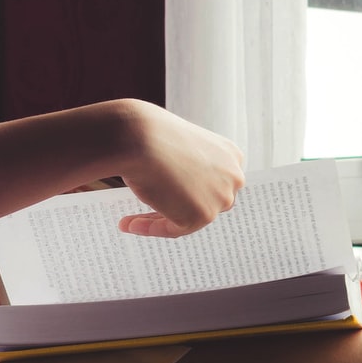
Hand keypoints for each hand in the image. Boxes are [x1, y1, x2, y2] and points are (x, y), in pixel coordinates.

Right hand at [109, 101, 245, 237]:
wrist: (139, 135)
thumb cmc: (151, 134)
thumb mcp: (176, 147)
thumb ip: (186, 168)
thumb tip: (178, 191)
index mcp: (231, 155)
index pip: (213, 183)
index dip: (187, 192)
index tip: (165, 195)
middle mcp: (233, 177)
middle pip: (206, 203)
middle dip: (177, 208)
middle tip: (148, 213)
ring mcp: (220, 197)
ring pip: (188, 217)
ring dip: (158, 220)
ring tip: (131, 222)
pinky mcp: (202, 216)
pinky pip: (172, 229)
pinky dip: (149, 228)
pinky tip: (128, 224)